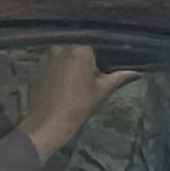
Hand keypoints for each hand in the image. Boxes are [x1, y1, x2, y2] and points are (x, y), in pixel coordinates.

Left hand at [19, 42, 110, 160]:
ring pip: (60, 60)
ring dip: (65, 69)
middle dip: (78, 66)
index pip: (91, 53)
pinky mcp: (34, 68)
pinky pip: (48, 67)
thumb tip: (135, 72)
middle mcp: (61, 50)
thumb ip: (117, 78)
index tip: (92, 82)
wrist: (50, 120)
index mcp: (80, 52)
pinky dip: (52, 74)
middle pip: (74, 54)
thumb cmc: (79, 105)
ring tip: (67, 88)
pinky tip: (55, 89)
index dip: (93, 67)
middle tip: (81, 86)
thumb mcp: (101, 91)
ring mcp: (45, 58)